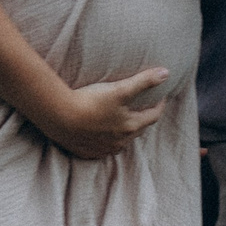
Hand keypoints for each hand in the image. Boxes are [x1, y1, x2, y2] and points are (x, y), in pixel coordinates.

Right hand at [34, 66, 169, 158]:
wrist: (59, 117)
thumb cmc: (90, 102)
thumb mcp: (120, 89)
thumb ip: (144, 81)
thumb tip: (166, 73)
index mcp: (130, 127)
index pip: (153, 117)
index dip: (159, 105)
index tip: (160, 97)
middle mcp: (120, 142)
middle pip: (138, 130)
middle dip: (142, 118)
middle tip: (142, 107)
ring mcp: (103, 149)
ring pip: (121, 142)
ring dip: (124, 131)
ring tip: (122, 120)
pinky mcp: (87, 152)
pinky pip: (102, 149)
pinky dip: (105, 141)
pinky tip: (101, 134)